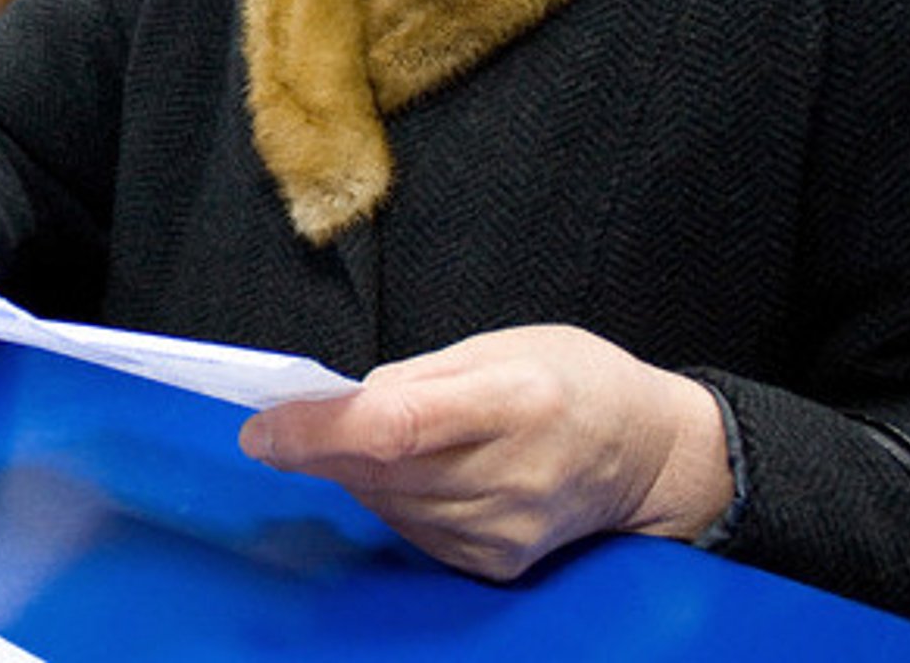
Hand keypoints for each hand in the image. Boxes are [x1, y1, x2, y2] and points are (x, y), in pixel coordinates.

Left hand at [238, 325, 733, 580]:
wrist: (647, 453)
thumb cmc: (571, 380)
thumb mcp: (497, 347)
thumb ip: (411, 376)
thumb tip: (333, 407)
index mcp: (516, 401)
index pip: (396, 428)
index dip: (318, 432)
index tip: (261, 428)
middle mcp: (513, 474)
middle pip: (379, 473)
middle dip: (317, 448)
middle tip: (284, 424)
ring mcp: (506, 529)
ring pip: (385, 504)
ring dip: (355, 472)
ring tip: (370, 438)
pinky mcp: (498, 561)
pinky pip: (411, 529)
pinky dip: (392, 498)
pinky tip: (411, 473)